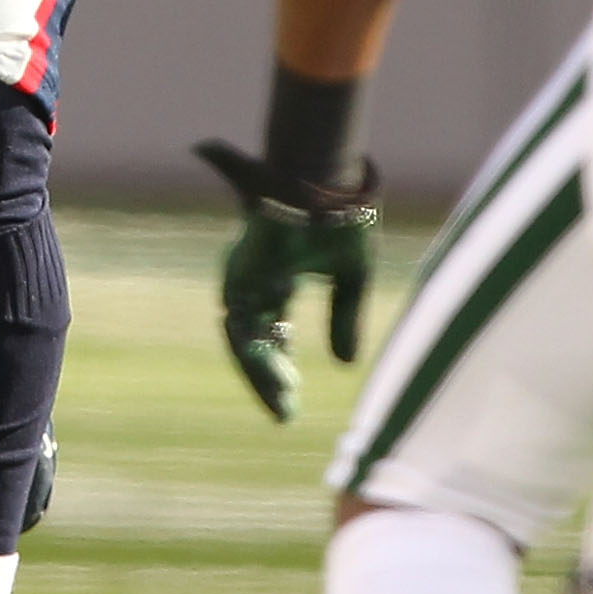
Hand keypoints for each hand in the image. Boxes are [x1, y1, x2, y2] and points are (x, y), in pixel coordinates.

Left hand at [195, 137, 377, 419]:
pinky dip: (257, 356)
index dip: (282, 365)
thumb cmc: (342, 216)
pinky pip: (242, 327)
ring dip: (262, 374)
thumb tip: (344, 365)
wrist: (330, 180)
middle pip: (255, 340)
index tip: (293, 399)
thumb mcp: (353, 277)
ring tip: (283, 404)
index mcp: (280, 276)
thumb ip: (345, 317)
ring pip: (243, 339)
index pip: (273, 331)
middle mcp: (256, 279)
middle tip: (286, 413)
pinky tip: (277, 380)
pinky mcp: (239, 275)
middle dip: (269, 378)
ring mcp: (244, 277)